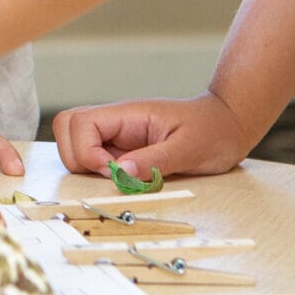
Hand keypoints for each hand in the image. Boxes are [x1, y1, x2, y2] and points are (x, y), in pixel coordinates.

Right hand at [52, 92, 252, 181]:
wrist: (228, 126)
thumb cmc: (213, 131)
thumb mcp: (190, 148)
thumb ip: (155, 160)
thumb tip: (120, 172)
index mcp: (129, 114)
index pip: (80, 122)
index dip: (85, 150)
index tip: (112, 171)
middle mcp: (116, 123)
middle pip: (67, 128)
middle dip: (78, 157)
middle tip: (110, 176)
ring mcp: (116, 136)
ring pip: (75, 144)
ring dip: (86, 166)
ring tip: (120, 179)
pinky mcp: (122, 150)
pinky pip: (93, 158)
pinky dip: (98, 173)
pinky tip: (125, 180)